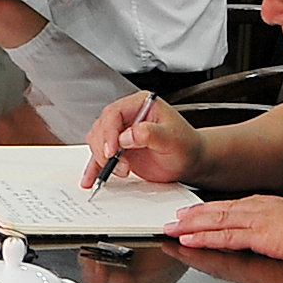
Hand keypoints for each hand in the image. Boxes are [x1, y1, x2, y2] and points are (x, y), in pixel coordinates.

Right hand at [83, 91, 201, 187]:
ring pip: (97, 141)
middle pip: (102, 127)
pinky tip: (91, 178)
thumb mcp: (173, 138)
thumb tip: (127, 135)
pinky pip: (100, 157)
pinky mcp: (118, 150)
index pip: (114, 113)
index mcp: (140, 104)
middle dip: (104, 147)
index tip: (113, 149)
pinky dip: (95, 168)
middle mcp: (128, 116)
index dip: (109, 131)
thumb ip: (150, 134)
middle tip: (115, 163)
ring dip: (102, 158)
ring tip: (120, 170)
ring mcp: (121, 133)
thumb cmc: (186, 146)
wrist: (190, 161)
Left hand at [166, 192, 282, 265]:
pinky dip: (203, 238)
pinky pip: (223, 237)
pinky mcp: (256, 236)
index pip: (235, 206)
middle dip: (194, 215)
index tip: (198, 211)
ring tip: (172, 229)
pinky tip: (188, 241)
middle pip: (218, 210)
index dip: (213, 208)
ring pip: (215, 222)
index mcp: (271, 206)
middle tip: (175, 218)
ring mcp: (255, 222)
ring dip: (191, 226)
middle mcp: (259, 210)